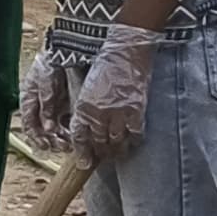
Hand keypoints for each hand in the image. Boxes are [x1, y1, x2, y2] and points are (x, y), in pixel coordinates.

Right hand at [13, 42, 74, 151]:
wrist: (69, 49)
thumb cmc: (53, 62)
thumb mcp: (46, 81)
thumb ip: (46, 103)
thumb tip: (47, 127)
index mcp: (29, 99)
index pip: (29, 124)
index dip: (36, 137)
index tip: (46, 145)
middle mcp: (39, 105)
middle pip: (42, 129)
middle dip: (51, 140)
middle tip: (62, 147)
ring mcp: (53, 105)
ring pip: (54, 127)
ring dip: (60, 137)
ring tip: (70, 144)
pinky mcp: (65, 104)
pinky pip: (65, 121)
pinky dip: (69, 129)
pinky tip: (76, 134)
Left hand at [69, 23, 158, 161]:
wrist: (126, 52)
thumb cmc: (105, 66)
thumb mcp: (87, 88)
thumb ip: (86, 108)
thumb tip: (87, 128)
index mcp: (83, 107)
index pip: (80, 137)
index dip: (82, 153)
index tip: (84, 162)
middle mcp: (98, 113)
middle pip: (98, 142)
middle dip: (100, 154)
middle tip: (103, 158)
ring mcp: (118, 112)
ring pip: (116, 141)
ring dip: (117, 151)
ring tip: (118, 154)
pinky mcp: (136, 110)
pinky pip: (135, 133)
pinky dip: (134, 141)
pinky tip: (133, 142)